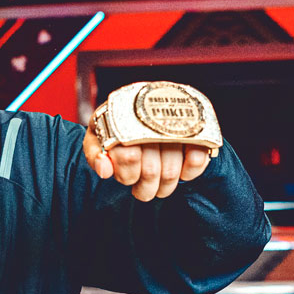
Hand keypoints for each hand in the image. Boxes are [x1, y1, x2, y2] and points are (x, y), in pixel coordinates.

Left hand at [82, 129, 210, 201]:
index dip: (127, 174)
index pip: (128, 157)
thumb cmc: (118, 124)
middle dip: (145, 188)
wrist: (142, 102)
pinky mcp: (196, 129)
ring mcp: (176, 124)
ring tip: (158, 188)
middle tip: (142, 191)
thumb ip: (95, 153)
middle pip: (152, 171)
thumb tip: (105, 170)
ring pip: (172, 171)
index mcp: (127, 118)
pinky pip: (198, 158)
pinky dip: (190, 172)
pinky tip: (182, 175)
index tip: (127, 178)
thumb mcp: (98, 136)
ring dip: (164, 187)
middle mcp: (152, 119)